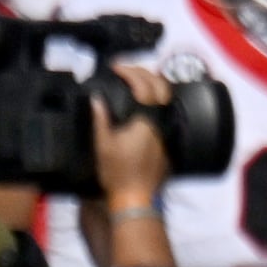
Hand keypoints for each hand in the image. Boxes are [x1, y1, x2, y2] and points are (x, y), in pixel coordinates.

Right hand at [93, 64, 175, 215]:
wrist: (137, 198)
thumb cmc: (118, 173)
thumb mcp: (102, 144)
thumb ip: (100, 118)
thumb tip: (97, 99)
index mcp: (146, 120)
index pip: (144, 86)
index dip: (130, 71)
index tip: (115, 68)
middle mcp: (162, 123)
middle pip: (162, 87)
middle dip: (144, 72)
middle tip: (126, 70)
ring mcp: (168, 132)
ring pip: (167, 99)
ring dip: (153, 84)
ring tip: (134, 80)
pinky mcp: (169, 141)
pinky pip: (167, 112)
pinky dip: (157, 100)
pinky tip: (145, 101)